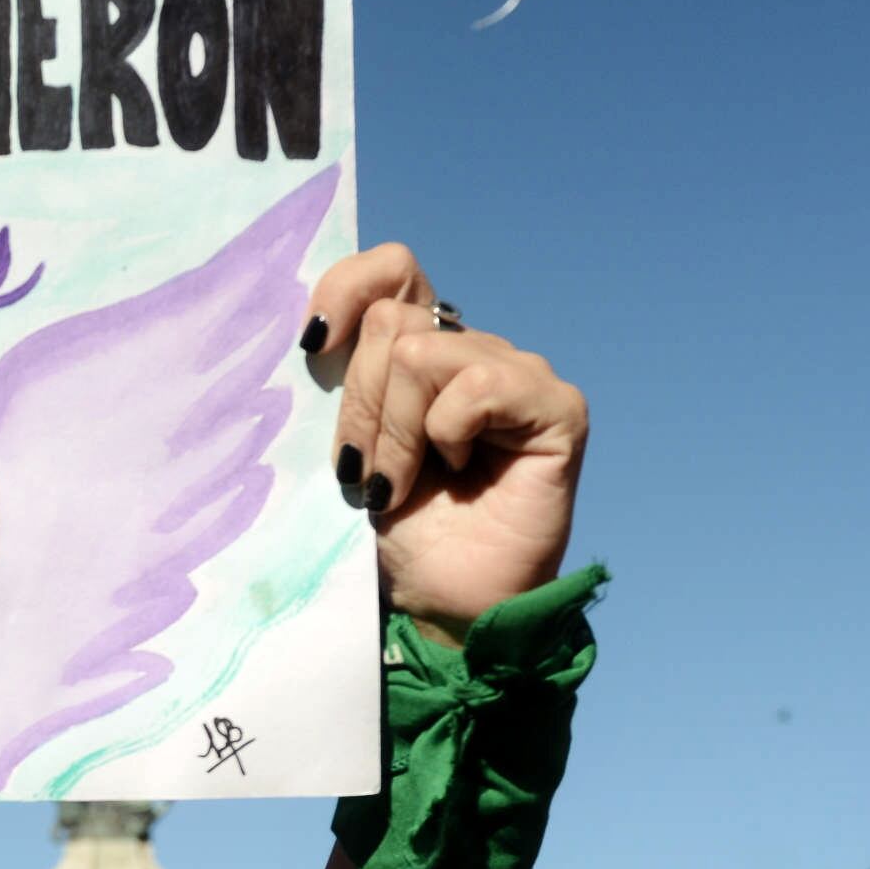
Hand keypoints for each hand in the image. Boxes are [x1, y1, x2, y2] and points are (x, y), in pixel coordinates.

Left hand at [305, 248, 586, 639]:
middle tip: (370, 474)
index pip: (393, 268)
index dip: (346, 288)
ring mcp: (519, 372)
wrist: (440, 600)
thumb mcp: (351, 442)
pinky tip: (462, 471)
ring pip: (422, 356)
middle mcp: (474, 349)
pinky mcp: (556, 406)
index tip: (313, 348)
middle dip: (362, 407)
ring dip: (396, 433)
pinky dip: (447, 433)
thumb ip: (346, 378)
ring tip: (403, 485)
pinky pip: (476, 386)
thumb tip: (314, 332)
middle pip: (393, 322)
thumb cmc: (396, 528)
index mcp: (424, 347)